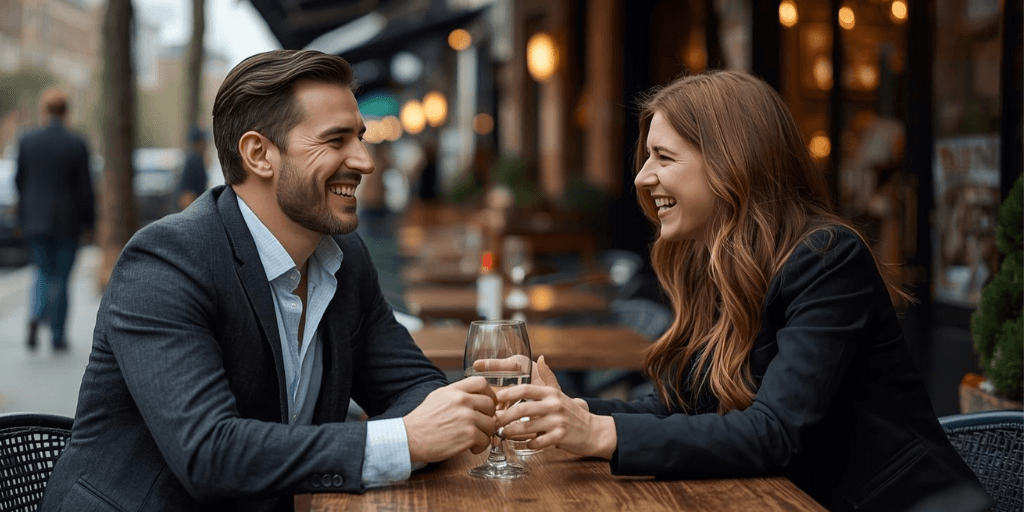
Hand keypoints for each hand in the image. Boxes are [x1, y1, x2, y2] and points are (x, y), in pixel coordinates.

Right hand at [403, 376, 496, 462]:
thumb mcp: (438, 397)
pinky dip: (480, 446)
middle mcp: (462, 401)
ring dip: (485, 433)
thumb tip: (474, 397)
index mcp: (454, 390)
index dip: (489, 393)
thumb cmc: (422, 421)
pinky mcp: (469, 435)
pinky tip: (471, 447)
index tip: (488, 403)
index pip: (481, 383)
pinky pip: (486, 440)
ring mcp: (467, 417)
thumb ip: (456, 394)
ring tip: (474, 438)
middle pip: (490, 404)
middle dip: (488, 416)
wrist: (410, 438)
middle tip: (481, 425)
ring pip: (491, 424)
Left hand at [494, 379, 612, 458]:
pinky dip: (528, 444)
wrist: (594, 431)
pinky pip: (537, 442)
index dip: (508, 393)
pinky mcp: (560, 437)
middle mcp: (554, 405)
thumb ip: (548, 377)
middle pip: (522, 408)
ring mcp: (558, 421)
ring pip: (527, 426)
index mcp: (551, 393)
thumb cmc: (572, 413)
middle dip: (504, 416)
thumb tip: (541, 358)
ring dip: (511, 431)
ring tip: (502, 433)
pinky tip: (524, 444)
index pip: (525, 389)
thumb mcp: (559, 393)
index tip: (495, 398)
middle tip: (493, 420)